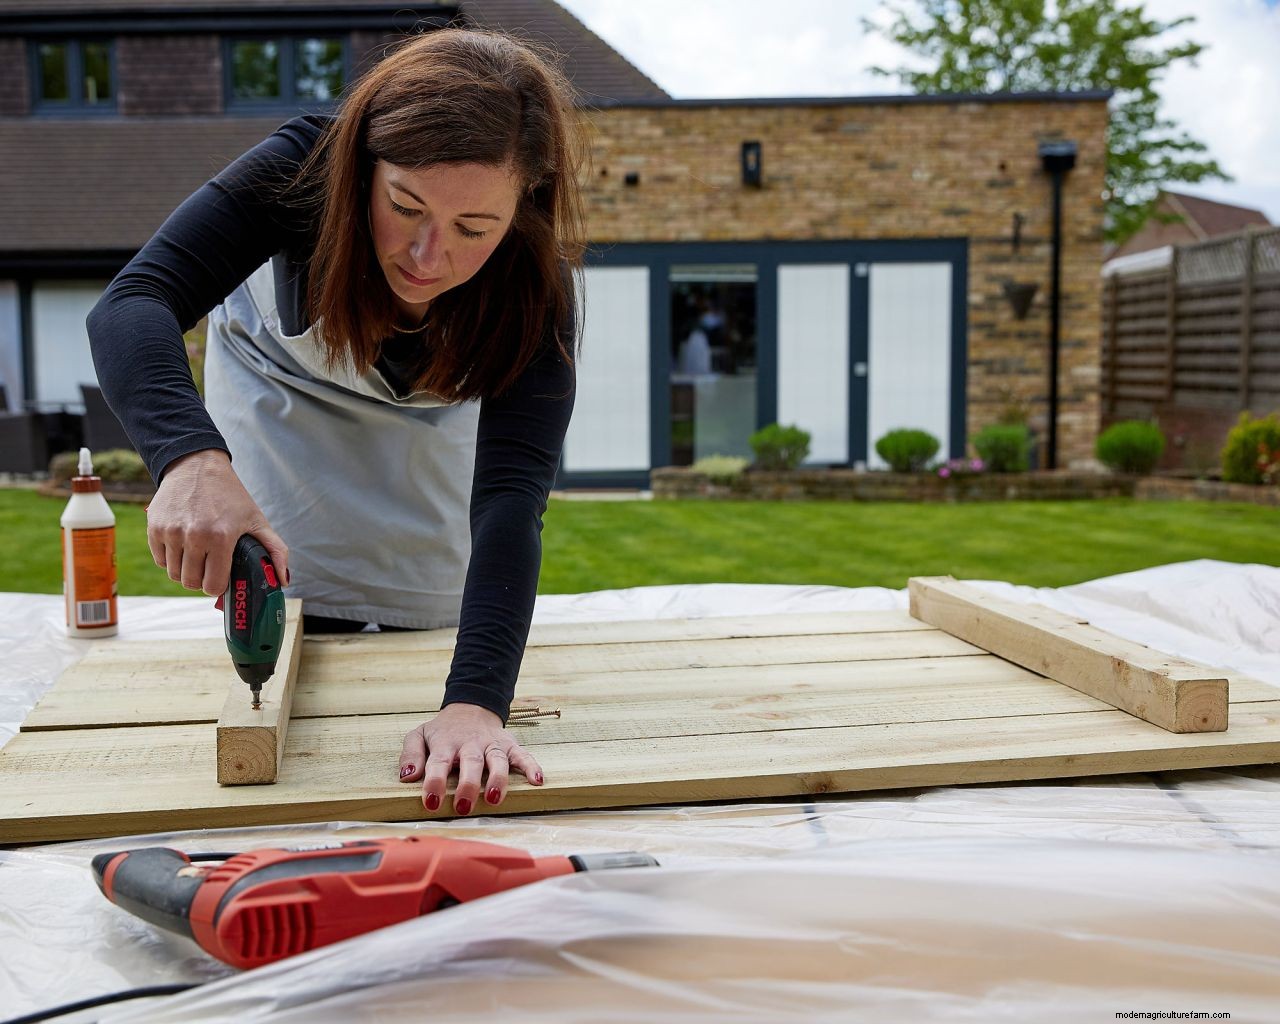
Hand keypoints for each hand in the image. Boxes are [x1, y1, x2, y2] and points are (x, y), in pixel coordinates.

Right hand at [146, 449, 289, 596]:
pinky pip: (160, 560)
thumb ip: (275, 550)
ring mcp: (171, 532)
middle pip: (191, 583)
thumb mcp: (257, 519)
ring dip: (186, 571)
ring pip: (174, 574)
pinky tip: (183, 547)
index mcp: (220, 537)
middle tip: (210, 567)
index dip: (218, 586)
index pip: (213, 585)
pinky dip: (171, 559)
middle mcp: (193, 536)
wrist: (197, 465)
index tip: (221, 578)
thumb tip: (283, 579)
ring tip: (197, 556)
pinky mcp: (154, 528)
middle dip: (202, 580)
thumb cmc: (229, 495)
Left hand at [399, 703, 544, 814]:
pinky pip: (522, 755)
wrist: (471, 706)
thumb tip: (407, 776)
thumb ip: (411, 754)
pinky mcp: (509, 745)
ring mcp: (491, 744)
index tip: (432, 801)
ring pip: (497, 760)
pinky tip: (536, 780)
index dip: (435, 782)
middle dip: (468, 785)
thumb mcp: (419, 735)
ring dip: (497, 779)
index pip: (439, 762)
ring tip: (494, 798)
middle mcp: (470, 744)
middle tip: (463, 807)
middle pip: (471, 763)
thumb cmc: (443, 730)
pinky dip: (531, 766)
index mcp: (446, 743)